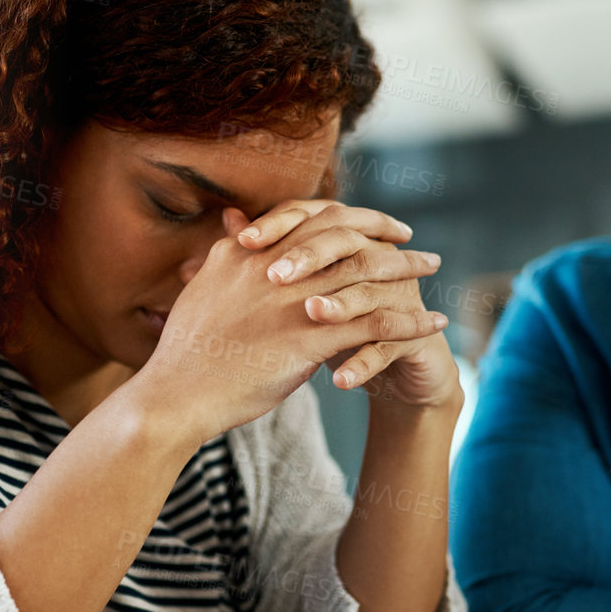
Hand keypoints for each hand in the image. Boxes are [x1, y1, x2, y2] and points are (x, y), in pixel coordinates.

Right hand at [136, 207, 447, 440]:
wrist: (176, 395)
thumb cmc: (187, 350)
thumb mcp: (204, 286)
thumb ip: (226, 251)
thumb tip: (235, 222)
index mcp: (253, 253)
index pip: (313, 218)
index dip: (350, 216)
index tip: (374, 222)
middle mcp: (277, 268)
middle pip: (346, 237)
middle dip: (385, 234)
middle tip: (414, 240)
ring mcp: (294, 303)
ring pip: (366, 275)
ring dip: (406, 271)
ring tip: (434, 271)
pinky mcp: (308, 341)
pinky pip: (374, 325)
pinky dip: (409, 321)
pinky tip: (434, 323)